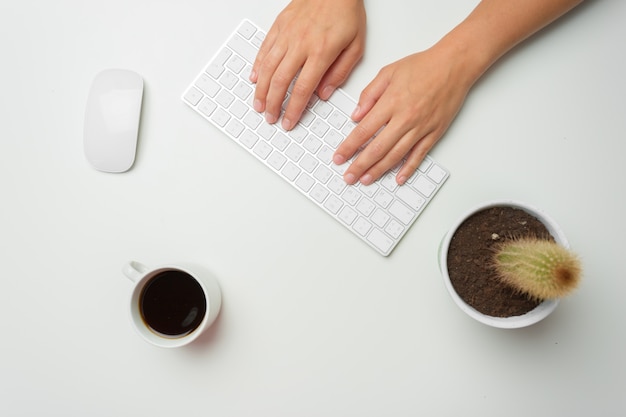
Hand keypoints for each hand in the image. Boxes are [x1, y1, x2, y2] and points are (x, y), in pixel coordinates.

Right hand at [250, 0, 365, 130]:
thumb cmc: (347, 12)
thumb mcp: (356, 45)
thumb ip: (340, 72)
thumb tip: (323, 94)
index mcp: (321, 52)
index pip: (302, 89)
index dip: (293, 110)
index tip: (289, 122)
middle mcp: (300, 44)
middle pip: (280, 81)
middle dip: (273, 104)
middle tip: (270, 118)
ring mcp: (287, 34)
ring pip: (268, 67)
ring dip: (261, 89)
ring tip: (258, 104)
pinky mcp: (279, 25)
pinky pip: (264, 48)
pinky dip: (258, 65)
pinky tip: (255, 77)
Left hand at [333, 47, 471, 185]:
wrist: (455, 65)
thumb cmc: (423, 66)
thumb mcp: (388, 72)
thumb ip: (369, 94)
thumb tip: (356, 115)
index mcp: (390, 103)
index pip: (363, 131)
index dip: (348, 147)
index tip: (339, 157)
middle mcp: (405, 118)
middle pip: (377, 148)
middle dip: (359, 165)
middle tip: (348, 176)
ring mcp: (420, 128)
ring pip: (395, 155)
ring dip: (379, 170)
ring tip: (366, 180)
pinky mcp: (434, 133)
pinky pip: (419, 155)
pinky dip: (408, 169)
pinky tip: (398, 178)